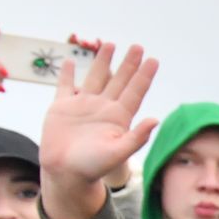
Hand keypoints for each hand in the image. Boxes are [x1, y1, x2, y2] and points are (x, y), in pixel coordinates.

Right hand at [39, 42, 159, 218]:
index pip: (135, 91)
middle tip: (138, 46)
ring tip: (110, 45)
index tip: (154, 60)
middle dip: (128, 64)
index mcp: (119, 117)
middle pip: (119, 80)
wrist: (65, 173)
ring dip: (103, 62)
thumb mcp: (118, 152)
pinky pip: (66, 86)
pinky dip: (68, 74)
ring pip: (96, 78)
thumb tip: (156, 120)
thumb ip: (137, 137)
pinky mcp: (61, 108)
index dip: (144, 76)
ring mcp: (83, 106)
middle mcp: (103, 108)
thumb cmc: (93, 167)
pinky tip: (73, 61)